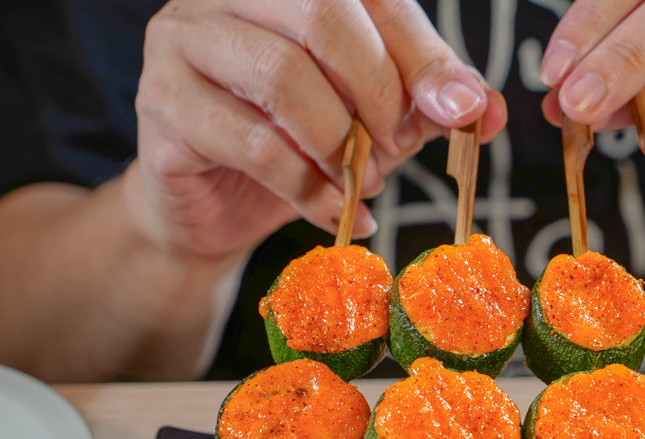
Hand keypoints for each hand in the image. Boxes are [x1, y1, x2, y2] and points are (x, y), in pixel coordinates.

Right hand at [133, 0, 507, 259]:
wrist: (214, 212)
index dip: (421, 51)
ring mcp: (182, 41)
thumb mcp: (374, 119)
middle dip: (378, 90)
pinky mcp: (161, 104)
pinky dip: (308, 187)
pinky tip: (334, 211)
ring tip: (364, 182)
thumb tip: (483, 107)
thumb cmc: (296, 149)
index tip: (460, 110)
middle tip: (399, 148)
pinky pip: (253, 143)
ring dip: (339, 142)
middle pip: (321, 14)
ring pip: (282, 74)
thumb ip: (424, 103)